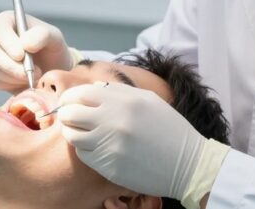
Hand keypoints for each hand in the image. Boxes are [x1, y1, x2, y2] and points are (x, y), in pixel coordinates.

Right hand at [0, 10, 72, 91]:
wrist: (51, 69)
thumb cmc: (51, 48)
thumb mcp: (54, 37)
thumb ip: (42, 35)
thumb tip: (25, 44)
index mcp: (6, 21)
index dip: (7, 42)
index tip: (21, 55)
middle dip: (10, 65)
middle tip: (31, 73)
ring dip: (15, 76)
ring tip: (36, 75)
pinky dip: (12, 84)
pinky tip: (25, 80)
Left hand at [57, 82, 204, 198]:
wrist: (189, 164)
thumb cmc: (168, 128)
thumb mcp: (148, 100)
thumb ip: (118, 90)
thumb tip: (94, 86)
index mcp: (122, 101)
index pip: (78, 94)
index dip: (69, 98)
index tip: (69, 102)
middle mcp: (112, 121)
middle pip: (69, 114)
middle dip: (65, 115)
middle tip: (70, 118)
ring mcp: (109, 145)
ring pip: (71, 136)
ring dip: (72, 133)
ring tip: (82, 133)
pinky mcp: (109, 167)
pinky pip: (84, 155)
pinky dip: (85, 150)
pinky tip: (97, 148)